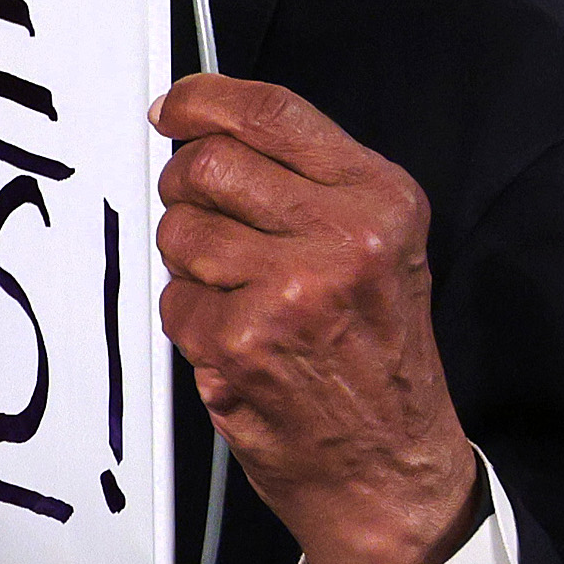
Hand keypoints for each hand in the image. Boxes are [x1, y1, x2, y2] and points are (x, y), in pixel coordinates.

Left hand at [153, 74, 478, 563]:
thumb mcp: (378, 244)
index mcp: (380, 200)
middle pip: (208, 166)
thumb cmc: (375, 351)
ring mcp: (288, 290)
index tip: (175, 108)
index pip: (272, 114)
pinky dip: (192, 319)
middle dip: (188, 189)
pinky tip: (238, 341)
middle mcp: (343, 237)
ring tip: (241, 294)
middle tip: (208, 218)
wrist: (390, 462)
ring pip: (179, 232)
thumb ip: (307, 182)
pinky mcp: (240, 341)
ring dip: (191, 262)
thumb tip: (205, 128)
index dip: (205, 101)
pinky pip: (173, 300)